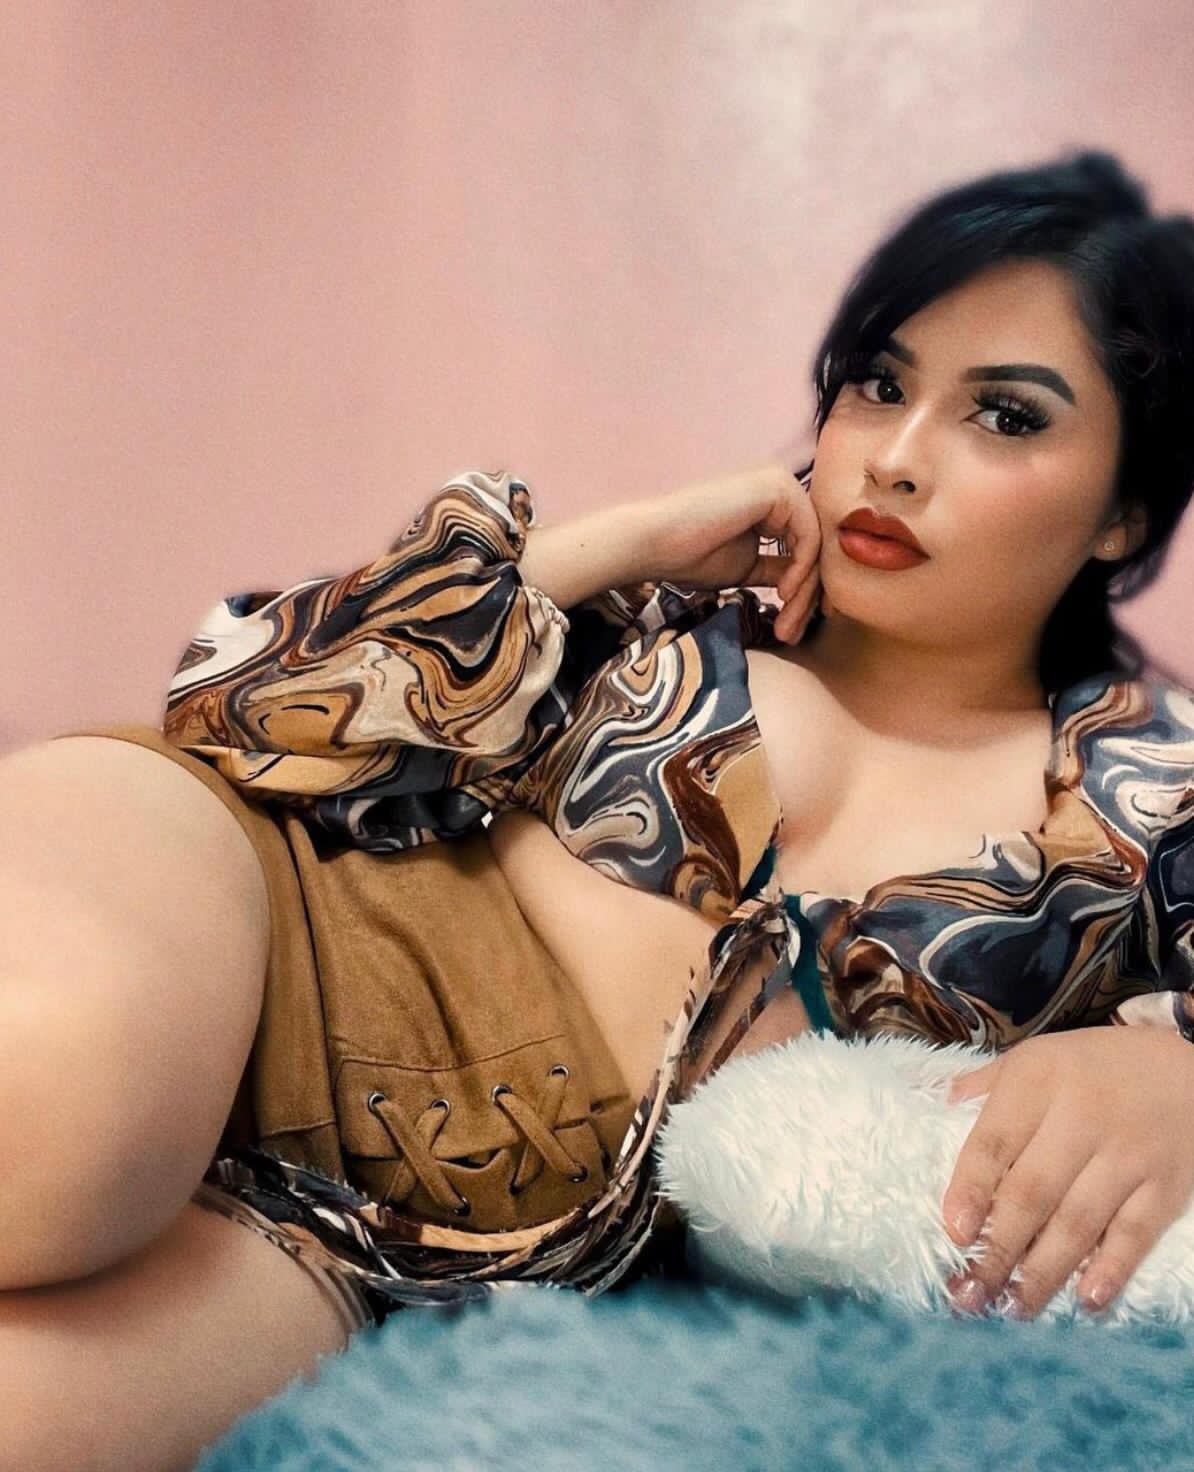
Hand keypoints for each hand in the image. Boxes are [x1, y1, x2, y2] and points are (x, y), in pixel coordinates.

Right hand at [640, 461, 831, 644]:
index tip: (797, 626)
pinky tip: (783, 594)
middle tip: (792, 633)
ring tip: (785, 624)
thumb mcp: (747, 567)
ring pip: (815, 545)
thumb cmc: (689, 556)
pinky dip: (801, 570)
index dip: (807, 590)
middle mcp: (781, 488)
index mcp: (773, 503)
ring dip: (804, 591)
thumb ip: (777, 570)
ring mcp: (781, 484)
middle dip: (808, 596)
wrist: (654, 543)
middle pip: (815, 547)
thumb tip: (805, 587)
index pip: (805, 549)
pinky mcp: (779, 489)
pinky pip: (808, 537)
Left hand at [940, 1027, 1193, 1320]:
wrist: (1187, 1068)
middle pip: (1032, 1192)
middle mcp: (1082, 1115)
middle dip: (998, 1250)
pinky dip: (1110, 1270)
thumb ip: (987, 1084)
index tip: (954, 1233)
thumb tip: (938, 1104)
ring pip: (1078, 1222)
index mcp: (1038, 1079)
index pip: (995, 1140)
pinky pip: (1135, 1234)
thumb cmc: (1096, 1067)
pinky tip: (1084, 1299)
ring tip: (1013, 1307)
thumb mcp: (1037, 1058)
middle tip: (971, 1294)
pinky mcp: (1166, 1185)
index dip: (971, 1189)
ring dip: (1042, 1273)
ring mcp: (1128, 1153)